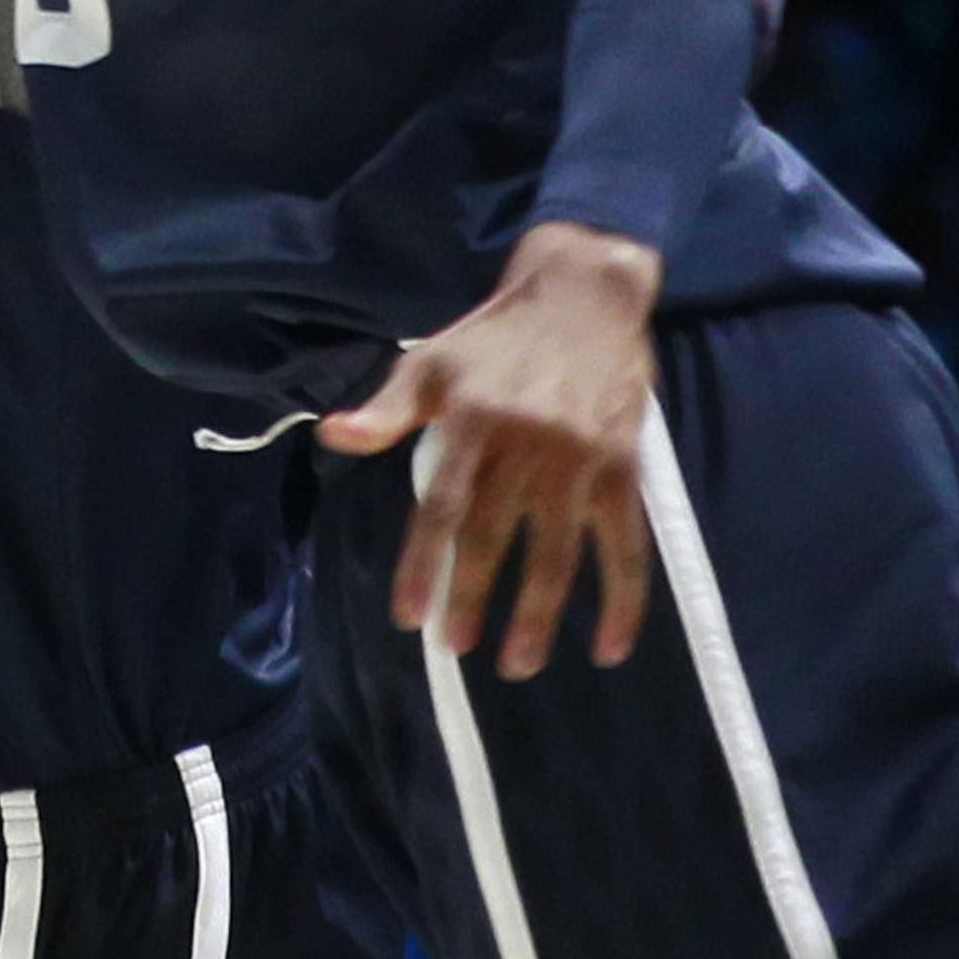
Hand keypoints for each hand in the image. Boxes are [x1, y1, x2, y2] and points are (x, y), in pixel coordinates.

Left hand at [318, 222, 660, 676]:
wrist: (583, 294)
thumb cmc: (495, 336)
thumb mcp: (430, 360)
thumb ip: (386, 408)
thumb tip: (331, 435)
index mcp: (472, 419)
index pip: (441, 506)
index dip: (422, 564)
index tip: (408, 617)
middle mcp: (525, 444)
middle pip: (494, 536)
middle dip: (472, 598)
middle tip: (454, 648)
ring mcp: (579, 461)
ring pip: (558, 555)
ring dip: (538, 616)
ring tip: (518, 663)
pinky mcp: (623, 469)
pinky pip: (626, 547)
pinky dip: (623, 602)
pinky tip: (607, 647)